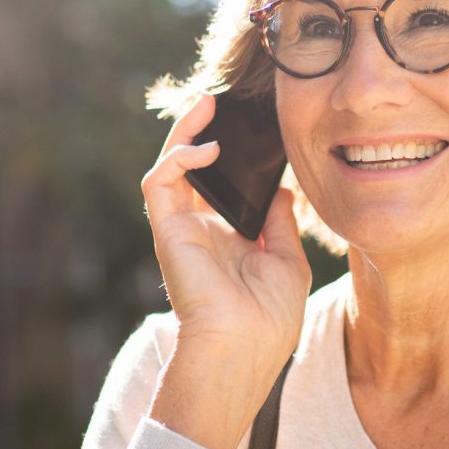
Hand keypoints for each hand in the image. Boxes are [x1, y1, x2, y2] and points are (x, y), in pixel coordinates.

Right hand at [142, 93, 310, 370]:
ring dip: (185, 132)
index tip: (255, 127)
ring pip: (171, 166)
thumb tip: (283, 192)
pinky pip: (160, 181)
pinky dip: (178, 157)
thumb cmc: (269, 317)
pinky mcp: (167, 229)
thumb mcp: (288, 261)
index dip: (235, 156)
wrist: (246, 347)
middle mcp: (202, 230)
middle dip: (203, 132)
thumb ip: (281, 223)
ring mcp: (182, 229)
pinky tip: (208, 147)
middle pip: (195, 169)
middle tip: (221, 101)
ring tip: (207, 103)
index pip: (225, 186)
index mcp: (230, 239)